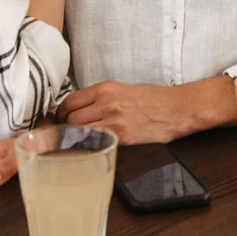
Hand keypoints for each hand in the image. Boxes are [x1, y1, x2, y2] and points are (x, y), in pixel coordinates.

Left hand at [56, 81, 190, 144]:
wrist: (175, 109)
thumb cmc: (152, 98)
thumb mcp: (123, 89)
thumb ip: (101, 97)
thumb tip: (79, 108)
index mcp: (106, 89)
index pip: (70, 101)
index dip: (62, 112)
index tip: (61, 118)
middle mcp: (107, 103)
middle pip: (71, 119)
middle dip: (67, 127)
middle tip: (67, 132)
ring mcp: (114, 122)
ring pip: (80, 133)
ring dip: (76, 138)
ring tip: (77, 140)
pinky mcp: (121, 138)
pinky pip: (96, 143)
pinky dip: (89, 146)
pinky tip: (91, 146)